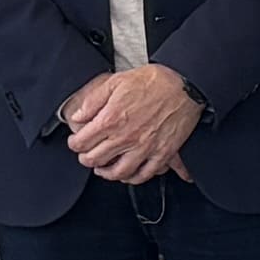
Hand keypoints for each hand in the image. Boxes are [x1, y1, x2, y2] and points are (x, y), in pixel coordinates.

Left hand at [59, 63, 202, 184]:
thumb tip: (78, 116)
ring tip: (103, 168)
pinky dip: (132, 178)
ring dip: (106, 173)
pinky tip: (128, 174)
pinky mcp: (162, 153)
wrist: (185, 86)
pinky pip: (144, 175)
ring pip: (117, 173)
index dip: (74, 144)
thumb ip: (93, 101)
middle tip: (86, 155)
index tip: (76, 142)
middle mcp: (125, 138)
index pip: (81, 143)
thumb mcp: (116, 82)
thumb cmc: (153, 81)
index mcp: (111, 120)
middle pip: (95, 160)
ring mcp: (144, 148)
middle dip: (86, 158)